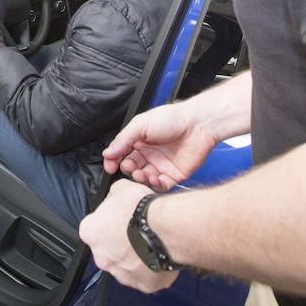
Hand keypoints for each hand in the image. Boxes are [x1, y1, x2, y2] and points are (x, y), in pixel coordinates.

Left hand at [79, 179, 178, 292]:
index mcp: (90, 232)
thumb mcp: (121, 188)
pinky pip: (146, 277)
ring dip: (136, 257)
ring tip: (152, 242)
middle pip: (108, 250)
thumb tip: (115, 198)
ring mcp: (122, 274)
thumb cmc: (141, 209)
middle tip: (137, 231)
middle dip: (121, 243)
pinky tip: (160, 255)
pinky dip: (152, 268)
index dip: (109, 221)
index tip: (120, 218)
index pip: (94, 227)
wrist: (166, 229)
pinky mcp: (143, 285)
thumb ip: (113, 197)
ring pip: (126, 266)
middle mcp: (101, 257)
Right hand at [101, 102, 216, 190]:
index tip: (109, 166)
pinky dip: (155, 185)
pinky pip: (161, 185)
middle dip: (127, 169)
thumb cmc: (172, 119)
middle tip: (129, 167)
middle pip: (131, 167)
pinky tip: (154, 179)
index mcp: (139, 141)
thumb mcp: (141, 124)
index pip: (121, 154)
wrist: (198, 125)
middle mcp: (149, 154)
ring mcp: (161, 165)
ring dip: (139, 179)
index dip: (113, 161)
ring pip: (144, 178)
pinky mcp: (174, 175)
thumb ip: (123, 140)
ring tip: (140, 174)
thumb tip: (107, 153)